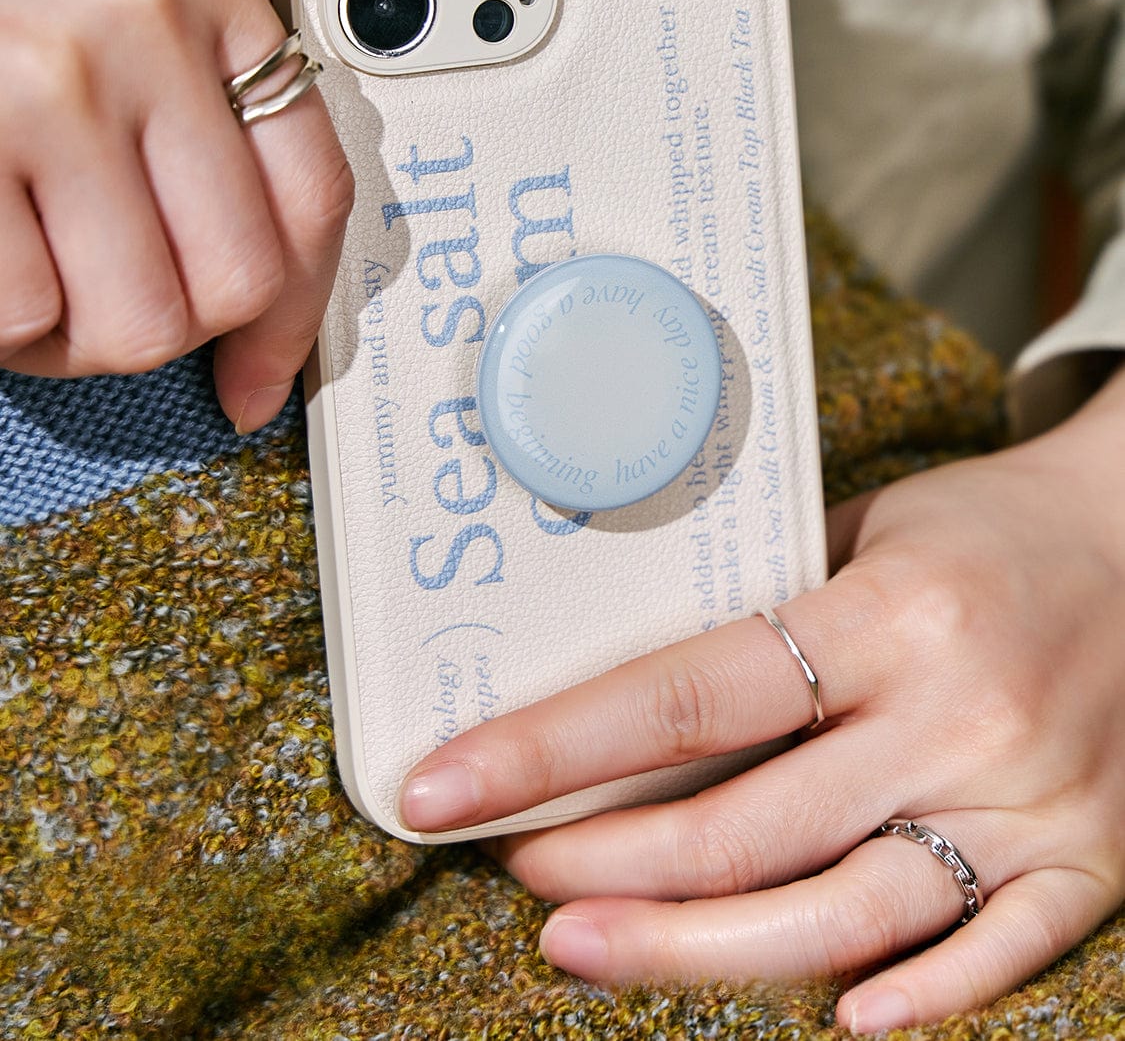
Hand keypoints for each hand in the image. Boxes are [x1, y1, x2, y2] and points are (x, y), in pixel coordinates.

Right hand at [0, 0, 352, 428]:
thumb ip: (217, 4)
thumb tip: (289, 104)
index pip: (311, 194)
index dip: (296, 316)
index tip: (261, 371)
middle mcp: (141, 24)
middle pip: (233, 280)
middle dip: (177, 328)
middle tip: (116, 306)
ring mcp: (46, 83)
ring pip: (135, 321)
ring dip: (81, 336)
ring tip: (36, 275)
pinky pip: (22, 311)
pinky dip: (6, 323)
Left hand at [397, 369, 1124, 1030]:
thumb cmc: (986, 525)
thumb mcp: (869, 523)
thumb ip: (764, 597)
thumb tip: (625, 670)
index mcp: (891, 610)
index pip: (687, 696)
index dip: (552, 748)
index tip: (444, 785)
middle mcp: (957, 712)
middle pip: (745, 826)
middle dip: (603, 863)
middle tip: (509, 867)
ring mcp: (1028, 799)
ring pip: (843, 914)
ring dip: (697, 949)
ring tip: (579, 948)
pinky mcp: (1090, 857)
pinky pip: (998, 954)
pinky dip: (920, 1000)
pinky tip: (834, 1024)